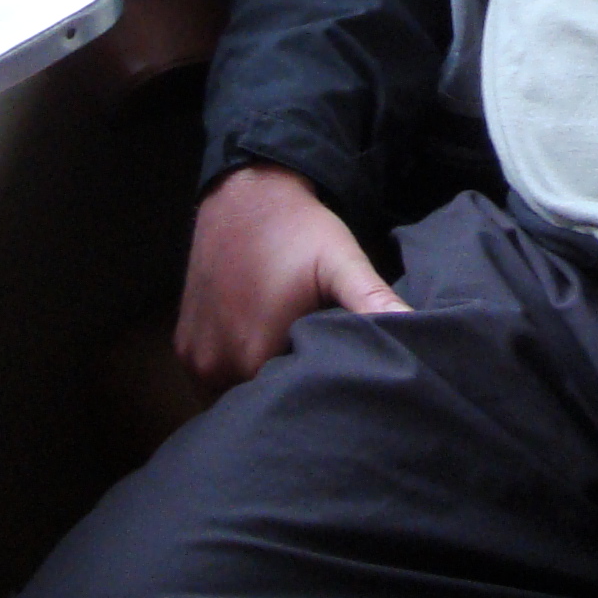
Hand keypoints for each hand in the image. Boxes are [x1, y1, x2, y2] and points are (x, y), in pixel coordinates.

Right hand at [174, 163, 405, 392]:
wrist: (246, 194)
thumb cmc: (298, 230)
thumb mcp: (341, 263)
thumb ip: (373, 300)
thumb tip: (414, 326)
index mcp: (253, 356)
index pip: (291, 403)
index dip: (316, 392)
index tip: (334, 374)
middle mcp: (215, 367)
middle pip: (260, 399)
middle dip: (287, 390)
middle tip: (314, 362)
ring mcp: (194, 360)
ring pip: (234, 392)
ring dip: (256, 381)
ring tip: (285, 352)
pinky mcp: (183, 347)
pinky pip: (211, 377)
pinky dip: (232, 369)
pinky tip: (255, 344)